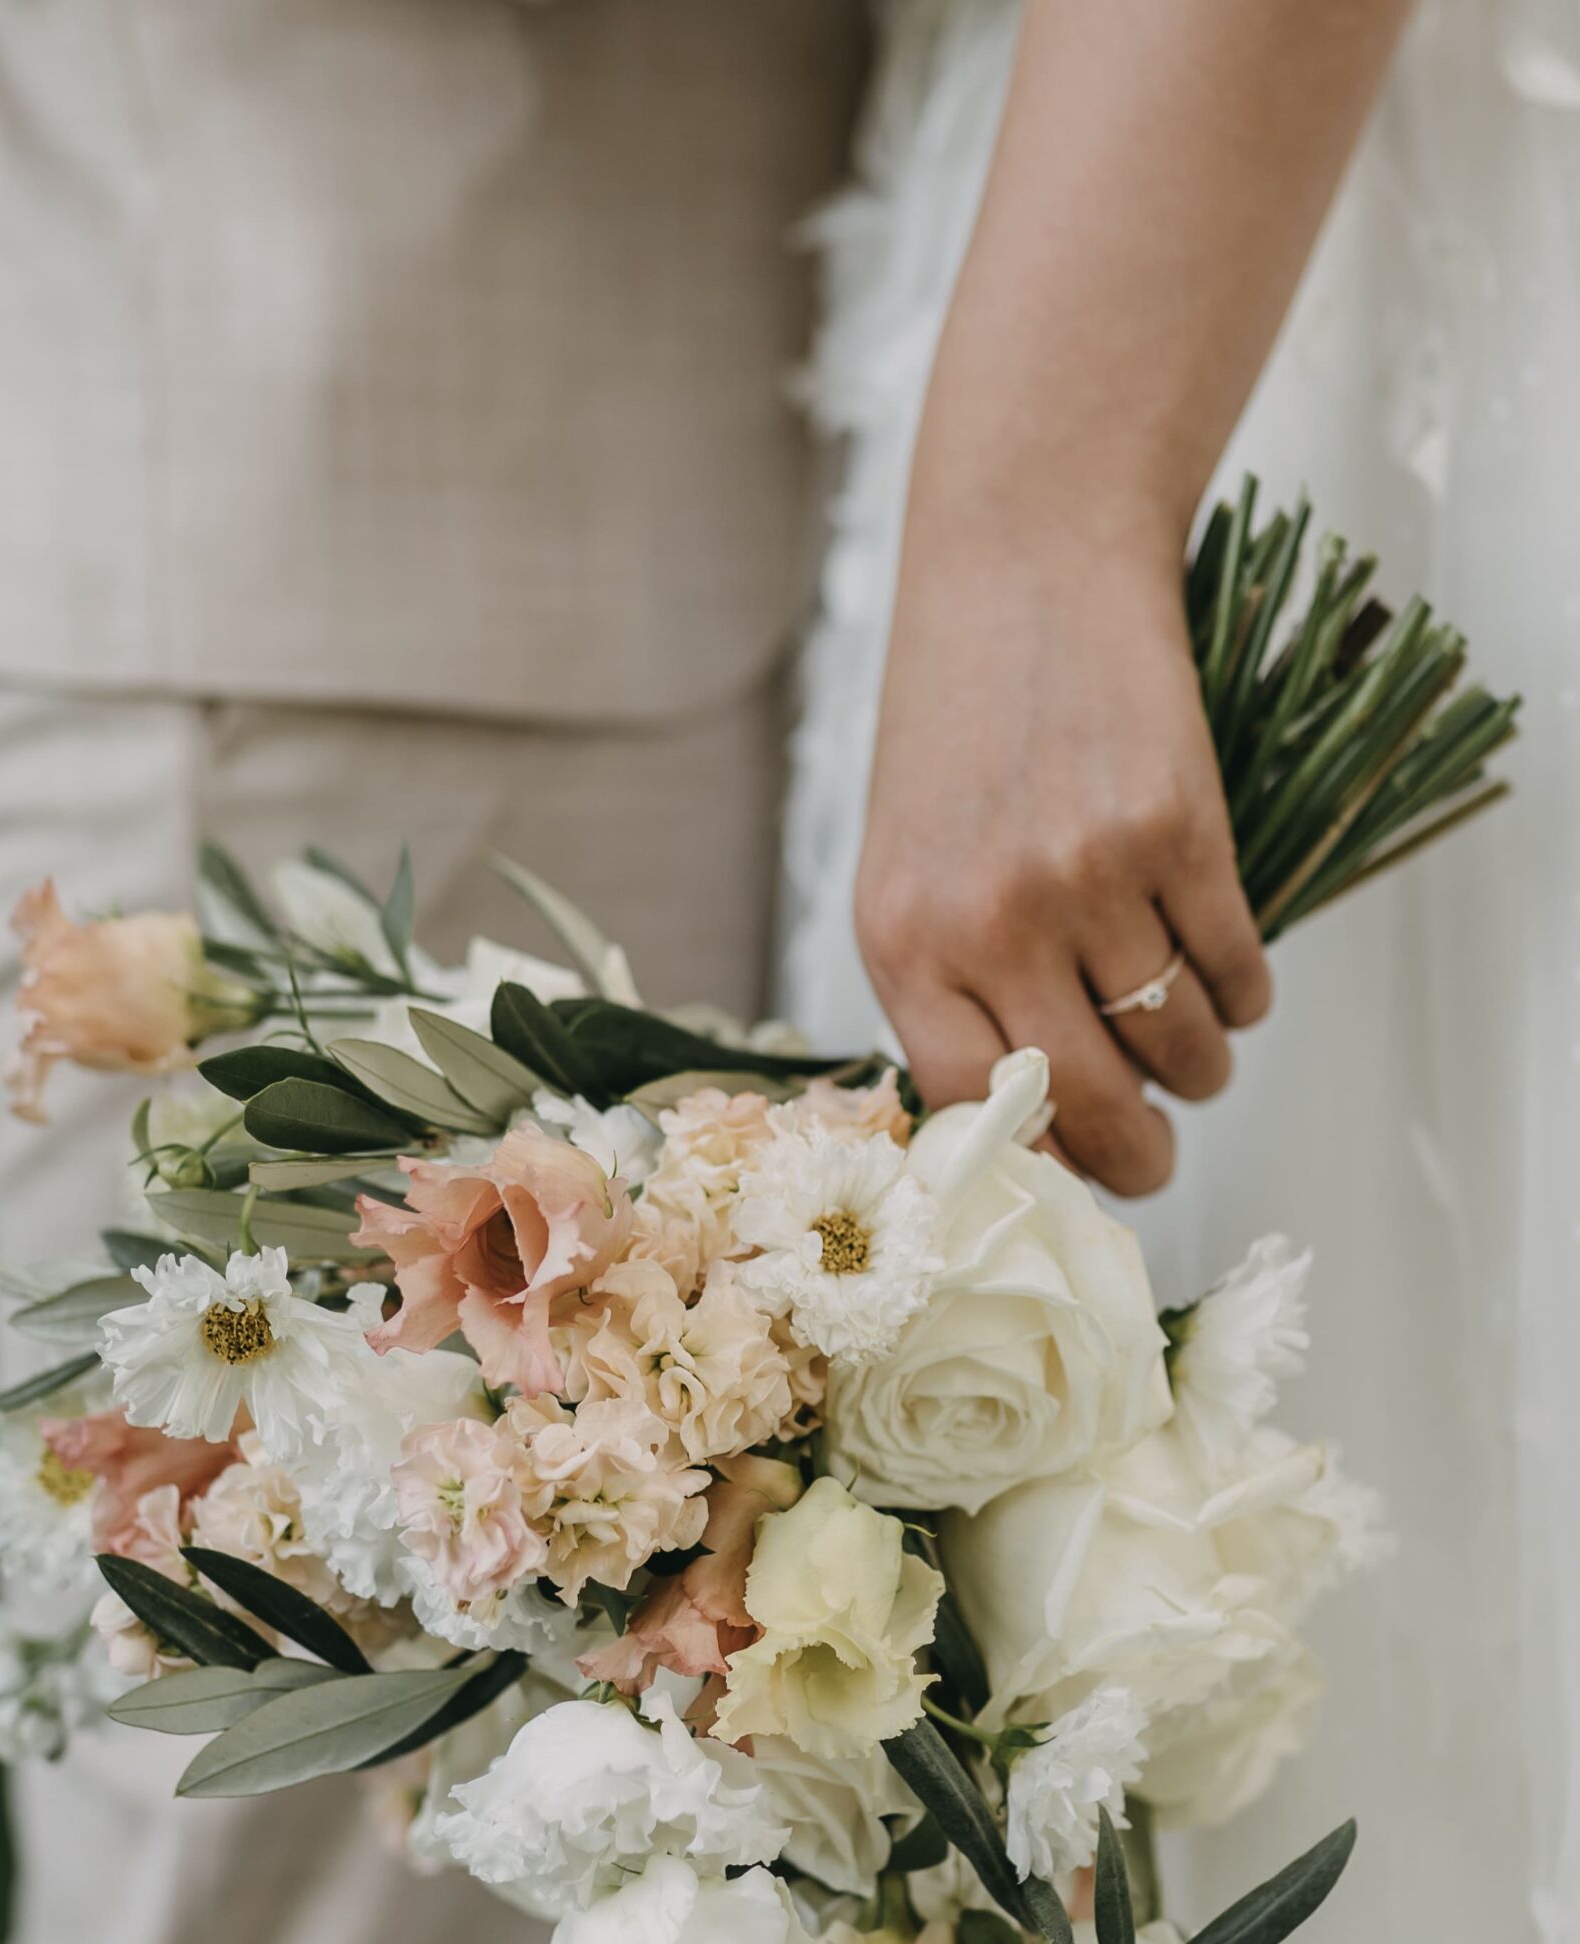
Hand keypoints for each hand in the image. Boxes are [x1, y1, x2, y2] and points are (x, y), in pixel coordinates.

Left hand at [856, 504, 1272, 1193]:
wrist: (1023, 561)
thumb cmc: (960, 722)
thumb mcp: (911, 863)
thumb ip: (950, 984)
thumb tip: (1024, 1120)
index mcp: (901, 942)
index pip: (976, 1109)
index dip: (1040, 1162)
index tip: (1073, 1177)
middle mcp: (988, 922)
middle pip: (1090, 1102)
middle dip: (1140, 1157)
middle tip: (1160, 1160)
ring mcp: (1086, 876)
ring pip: (1178, 1041)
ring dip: (1204, 1067)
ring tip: (1200, 1049)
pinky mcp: (1179, 829)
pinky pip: (1235, 966)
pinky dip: (1247, 991)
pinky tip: (1234, 979)